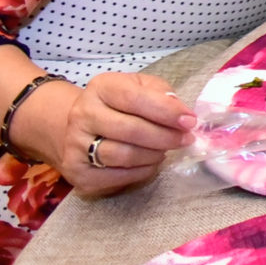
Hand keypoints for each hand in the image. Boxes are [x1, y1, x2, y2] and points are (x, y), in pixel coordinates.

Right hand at [23, 71, 191, 194]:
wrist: (80, 128)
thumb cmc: (121, 104)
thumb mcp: (141, 87)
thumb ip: (163, 95)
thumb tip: (182, 114)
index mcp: (101, 88)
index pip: (135, 99)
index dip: (166, 111)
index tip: (190, 121)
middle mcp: (82, 114)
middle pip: (130, 130)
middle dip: (165, 137)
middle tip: (185, 140)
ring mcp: (75, 145)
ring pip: (122, 155)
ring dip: (153, 155)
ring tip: (165, 150)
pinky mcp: (76, 172)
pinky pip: (115, 177)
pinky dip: (140, 172)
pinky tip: (149, 163)